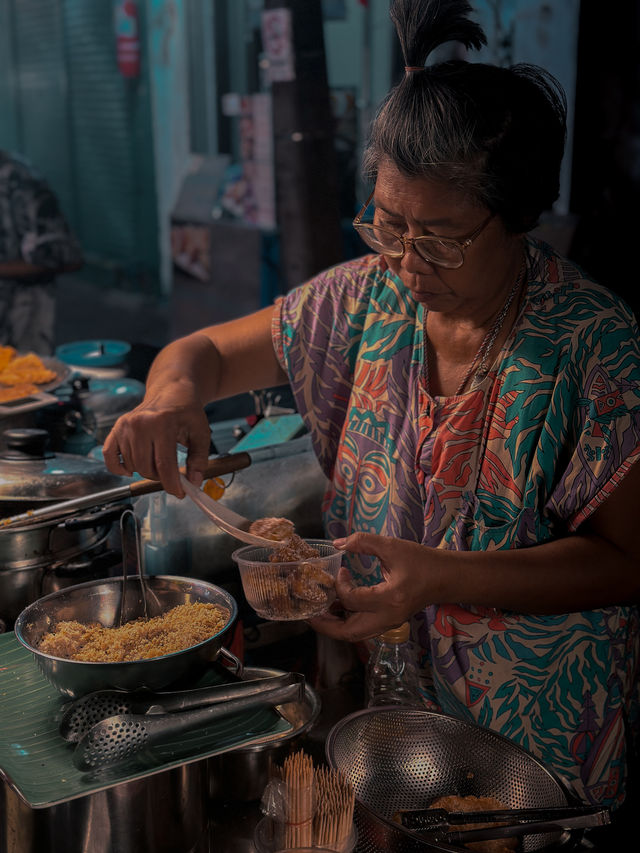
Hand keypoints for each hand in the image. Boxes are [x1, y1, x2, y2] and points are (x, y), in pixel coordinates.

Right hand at [102, 382, 210, 496]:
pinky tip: (131, 469)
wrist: (171, 392)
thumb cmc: (186, 412)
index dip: (172, 484)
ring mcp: (125, 426)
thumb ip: (199, 459)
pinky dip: (118, 468)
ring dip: (145, 471)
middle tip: (171, 473)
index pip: (164, 463)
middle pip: (145, 468)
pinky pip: (109, 456)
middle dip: (160, 478)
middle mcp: (140, 424)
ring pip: (132, 466)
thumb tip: (193, 482)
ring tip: (158, 460)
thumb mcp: (201, 433)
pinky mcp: (116, 429)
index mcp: (162, 423)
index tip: (180, 493)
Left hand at [308, 532, 433, 641]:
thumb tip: (337, 543)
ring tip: (319, 613)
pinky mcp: (389, 623)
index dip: (340, 585)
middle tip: (308, 612)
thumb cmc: (422, 561)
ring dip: (334, 626)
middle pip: (349, 633)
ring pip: (355, 635)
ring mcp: (389, 623)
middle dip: (325, 625)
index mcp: (390, 598)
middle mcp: (388, 617)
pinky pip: (362, 629)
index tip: (341, 570)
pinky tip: (337, 609)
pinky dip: (346, 622)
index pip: (353, 600)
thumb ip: (364, 542)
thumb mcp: (392, 546)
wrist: (445, 578)